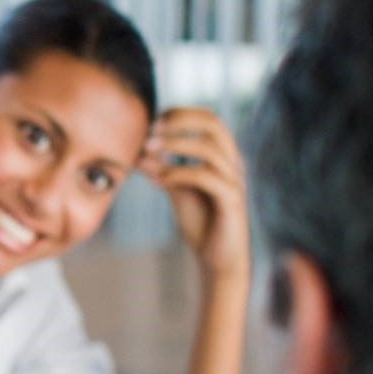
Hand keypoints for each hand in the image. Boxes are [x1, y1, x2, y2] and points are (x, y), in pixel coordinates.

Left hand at [140, 107, 248, 283]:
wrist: (218, 259)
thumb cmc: (201, 221)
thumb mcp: (176, 189)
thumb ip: (161, 168)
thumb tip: (137, 151)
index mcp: (223, 155)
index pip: (208, 118)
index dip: (180, 114)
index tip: (152, 122)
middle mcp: (233, 162)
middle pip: (214, 123)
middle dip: (180, 121)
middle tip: (151, 130)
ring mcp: (235, 180)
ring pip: (209, 149)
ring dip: (175, 145)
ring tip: (148, 151)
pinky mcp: (232, 201)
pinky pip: (207, 177)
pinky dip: (179, 173)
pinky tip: (157, 180)